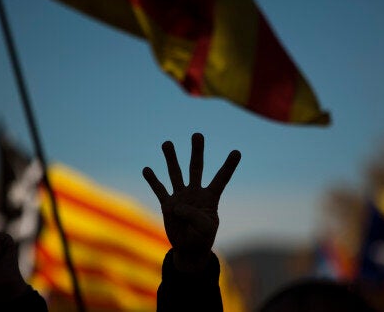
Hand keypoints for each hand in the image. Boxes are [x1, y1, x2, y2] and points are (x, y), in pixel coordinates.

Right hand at [143, 133, 240, 271]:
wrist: (189, 248)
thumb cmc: (202, 237)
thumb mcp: (205, 228)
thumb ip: (194, 215)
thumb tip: (176, 205)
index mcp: (210, 197)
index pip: (221, 178)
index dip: (229, 166)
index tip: (237, 152)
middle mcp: (195, 192)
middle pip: (196, 168)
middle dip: (197, 151)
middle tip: (197, 135)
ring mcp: (180, 196)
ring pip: (175, 173)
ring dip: (171, 158)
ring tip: (167, 143)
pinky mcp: (167, 205)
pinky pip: (159, 190)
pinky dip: (153, 180)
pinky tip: (147, 169)